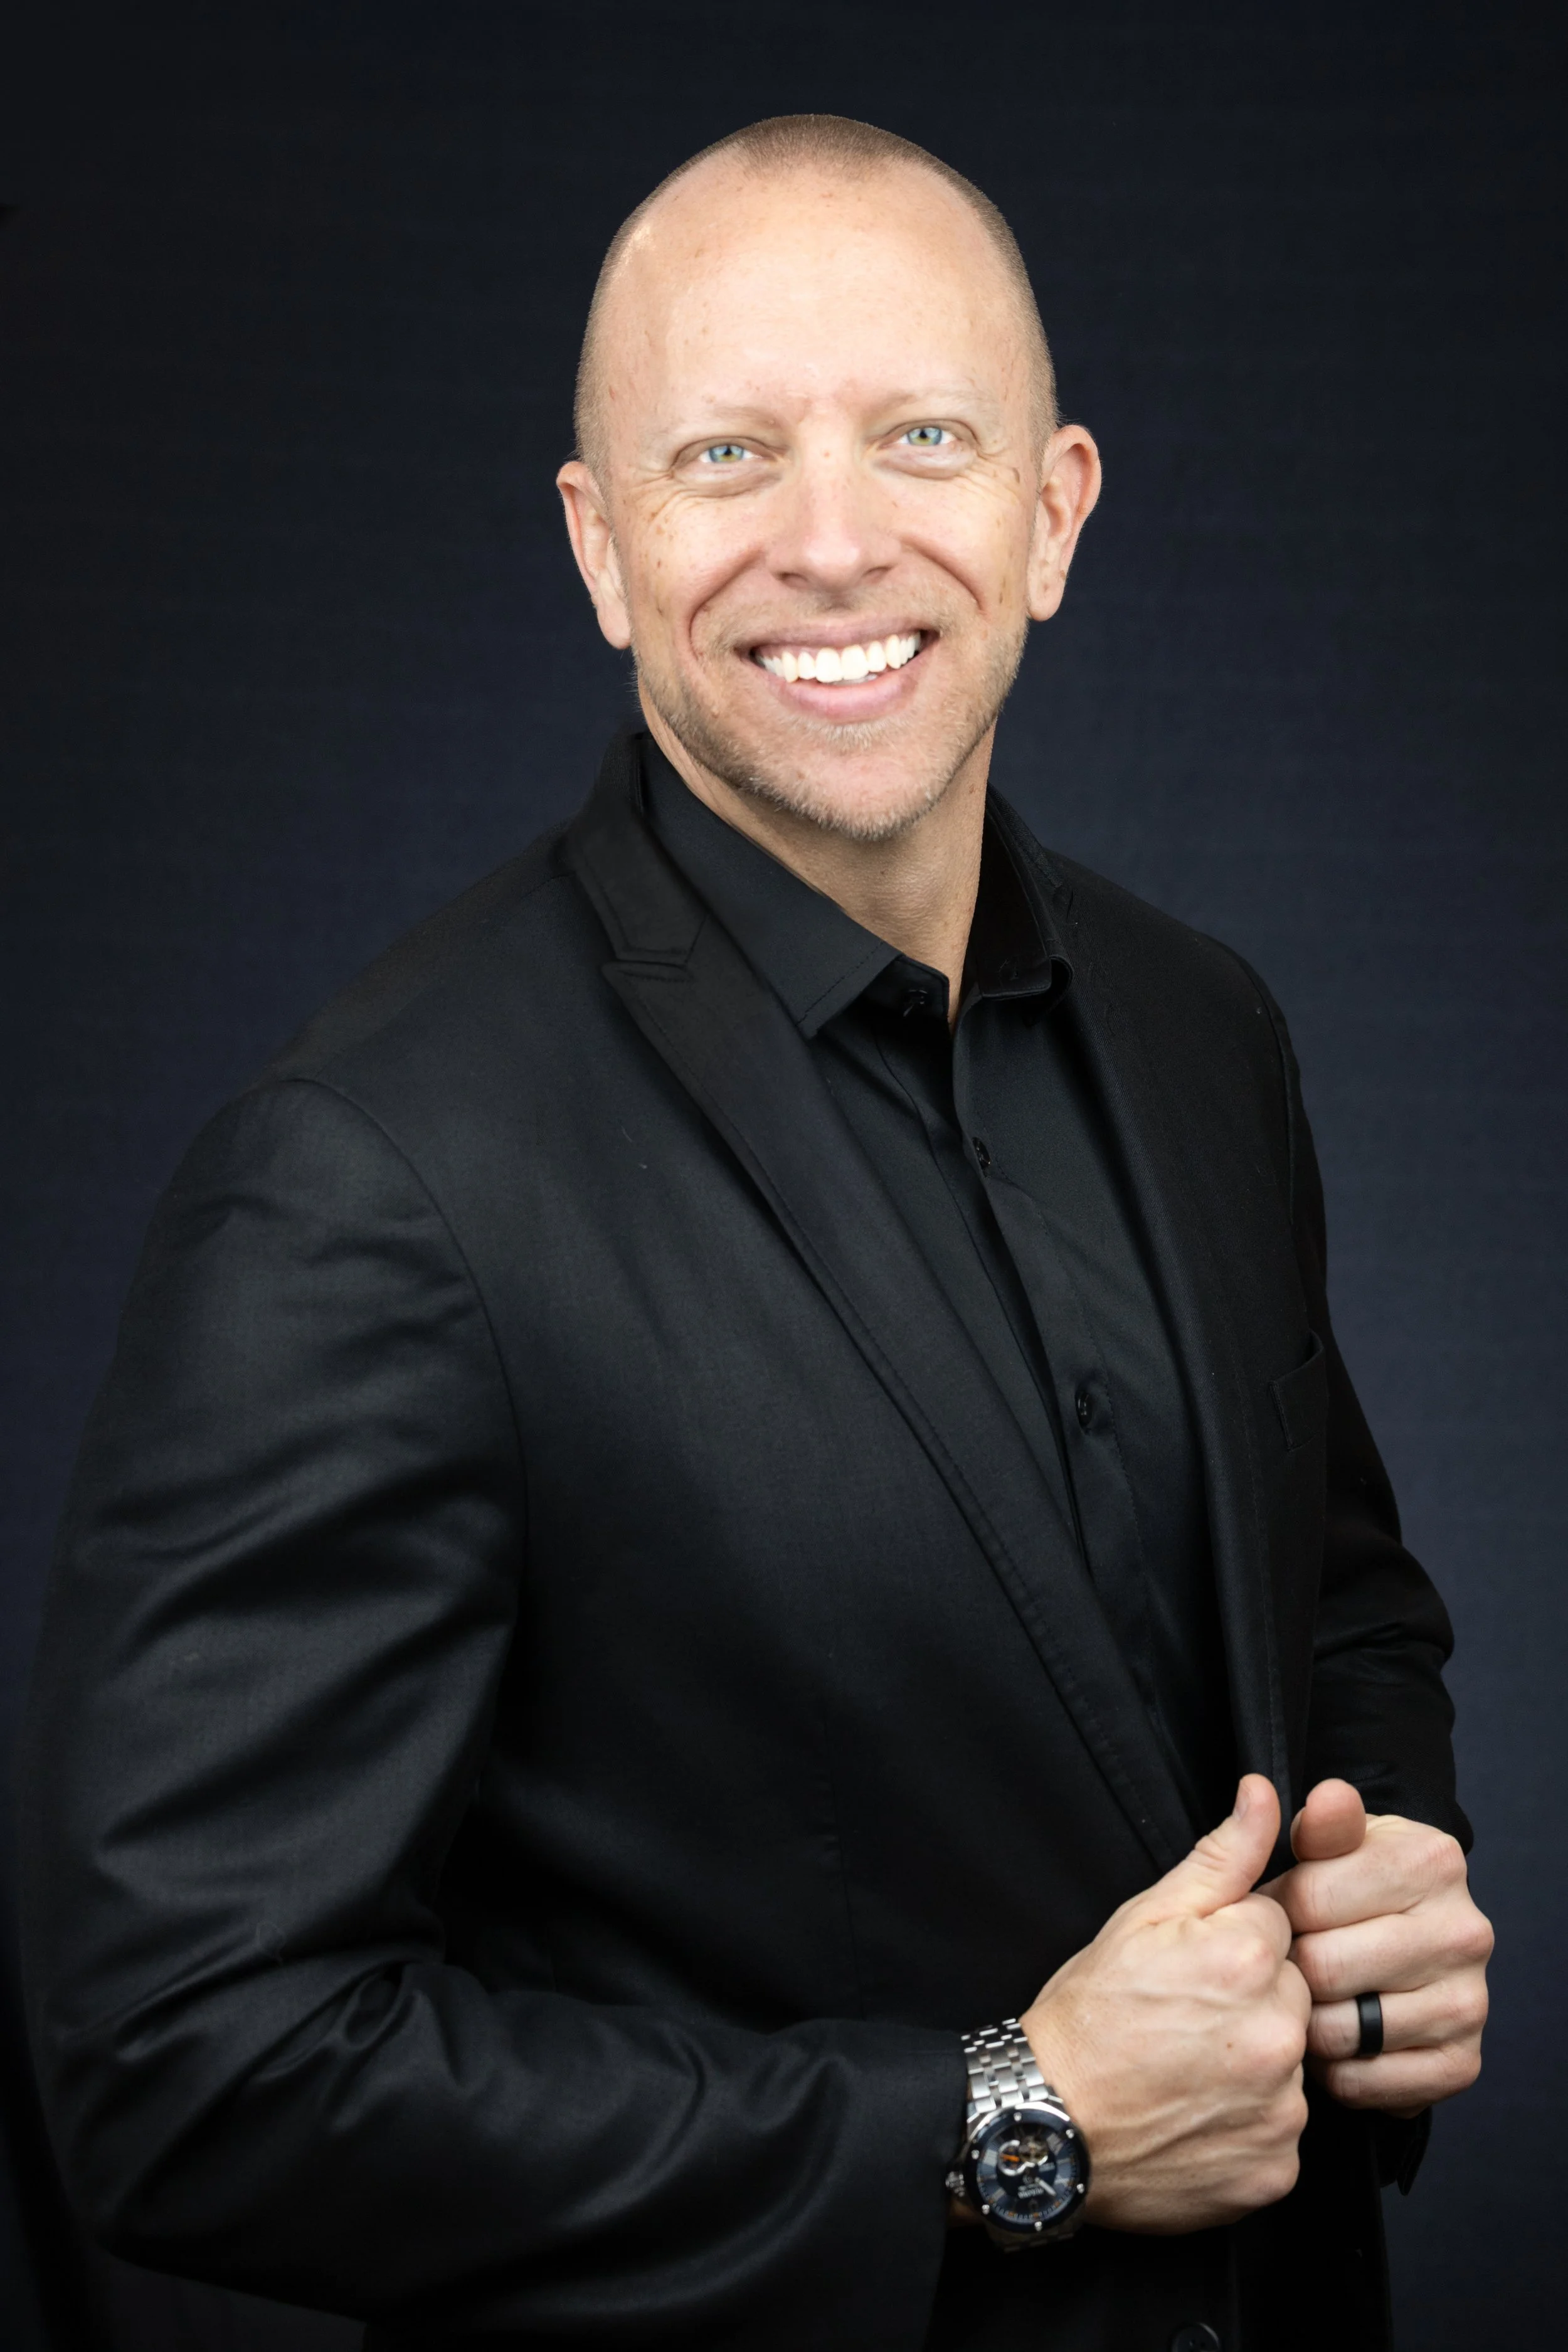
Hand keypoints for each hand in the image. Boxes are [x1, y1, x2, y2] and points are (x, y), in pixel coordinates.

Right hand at [1018, 1775, 1309, 2232]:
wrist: (1047, 2124)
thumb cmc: (1088, 2016)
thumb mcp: (1143, 1917)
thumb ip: (1220, 1855)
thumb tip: (1264, 1794)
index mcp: (1250, 1958)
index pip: (1276, 1927)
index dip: (1229, 1943)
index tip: (1188, 1971)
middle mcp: (1280, 2034)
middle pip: (1290, 1994)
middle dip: (1249, 2001)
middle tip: (1184, 2021)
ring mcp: (1282, 2110)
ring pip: (1288, 2064)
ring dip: (1251, 2063)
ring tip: (1187, 2070)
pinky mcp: (1275, 2169)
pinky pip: (1280, 2133)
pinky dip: (1246, 2126)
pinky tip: (1197, 2116)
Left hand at [1270, 1780, 1490, 2116]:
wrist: (1398, 1948)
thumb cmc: (1348, 1889)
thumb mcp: (1330, 1843)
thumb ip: (1318, 1823)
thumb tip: (1316, 1795)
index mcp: (1432, 1860)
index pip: (1311, 1895)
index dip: (1277, 1908)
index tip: (1279, 1910)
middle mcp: (1465, 1930)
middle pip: (1324, 1966)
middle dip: (1290, 1968)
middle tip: (1290, 1962)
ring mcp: (1469, 2001)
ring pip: (1342, 2029)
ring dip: (1308, 2023)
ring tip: (1311, 1999)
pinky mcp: (1461, 2064)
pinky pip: (1367, 2081)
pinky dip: (1337, 2071)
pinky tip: (1339, 2041)